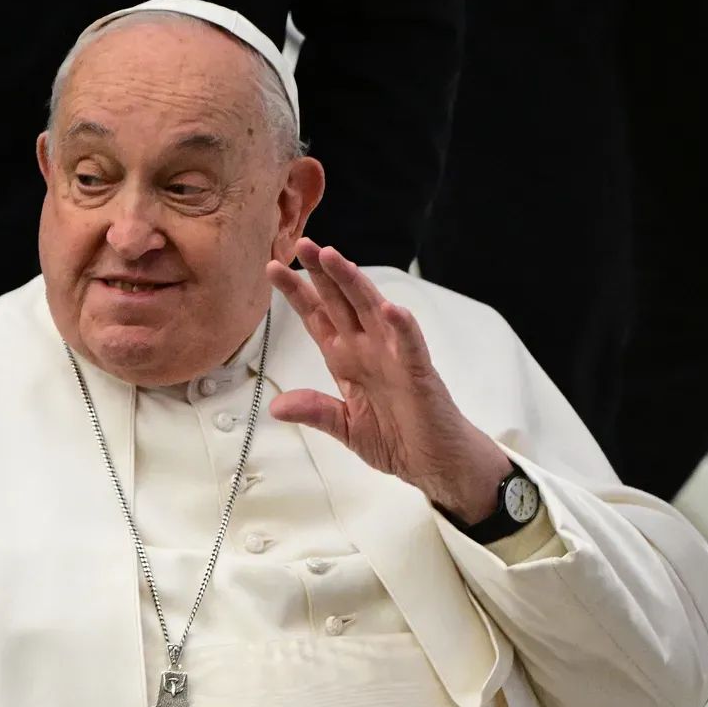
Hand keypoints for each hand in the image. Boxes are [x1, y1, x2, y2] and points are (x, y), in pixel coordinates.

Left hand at [266, 239, 511, 524]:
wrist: (434, 462)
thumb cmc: (397, 438)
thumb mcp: (345, 427)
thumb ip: (315, 412)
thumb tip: (277, 406)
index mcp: (347, 359)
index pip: (318, 318)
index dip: (298, 293)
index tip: (273, 268)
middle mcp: (369, 349)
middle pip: (341, 303)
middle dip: (321, 274)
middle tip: (302, 244)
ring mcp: (394, 357)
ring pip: (373, 311)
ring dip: (355, 284)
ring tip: (335, 259)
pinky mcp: (419, 374)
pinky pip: (411, 346)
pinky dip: (402, 328)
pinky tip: (392, 308)